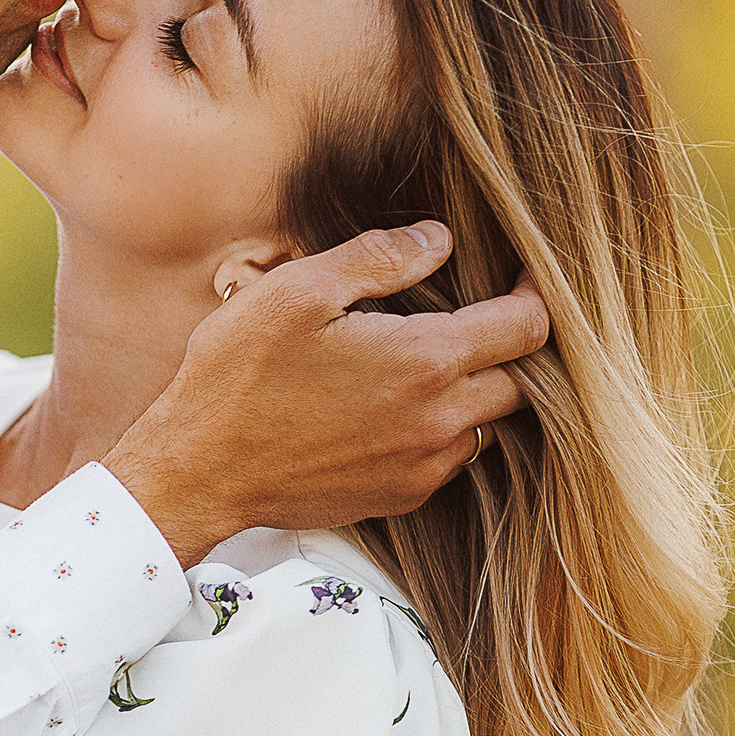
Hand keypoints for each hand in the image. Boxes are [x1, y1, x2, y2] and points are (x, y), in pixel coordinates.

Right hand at [104, 222, 547, 564]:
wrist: (198, 471)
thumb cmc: (238, 377)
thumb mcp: (297, 291)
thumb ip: (378, 258)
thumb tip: (438, 239)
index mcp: (425, 360)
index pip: (525, 326)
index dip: (536, 294)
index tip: (528, 275)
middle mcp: (439, 419)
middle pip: (520, 380)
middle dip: (510, 345)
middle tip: (480, 316)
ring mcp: (421, 466)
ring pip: (487, 423)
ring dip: (476, 390)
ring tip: (433, 362)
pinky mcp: (397, 496)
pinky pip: (449, 459)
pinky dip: (441, 429)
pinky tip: (396, 408)